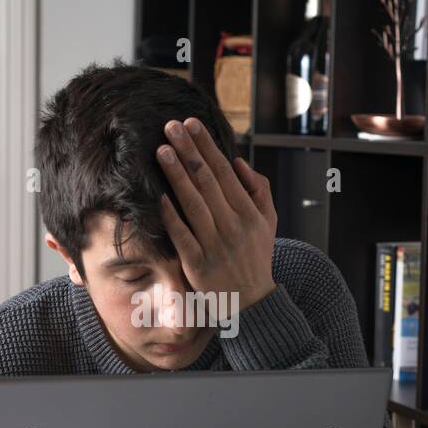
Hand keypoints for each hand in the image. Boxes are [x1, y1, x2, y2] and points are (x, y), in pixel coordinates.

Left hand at [156, 117, 277, 310]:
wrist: (252, 302)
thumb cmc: (255, 257)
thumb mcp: (268, 222)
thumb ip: (258, 190)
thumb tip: (238, 162)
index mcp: (248, 212)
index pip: (224, 172)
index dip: (206, 146)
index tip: (190, 124)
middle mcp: (233, 225)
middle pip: (207, 182)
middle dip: (188, 151)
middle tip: (170, 127)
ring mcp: (215, 245)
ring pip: (193, 204)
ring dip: (176, 175)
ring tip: (161, 151)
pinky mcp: (198, 265)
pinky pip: (182, 236)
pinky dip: (171, 217)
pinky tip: (159, 197)